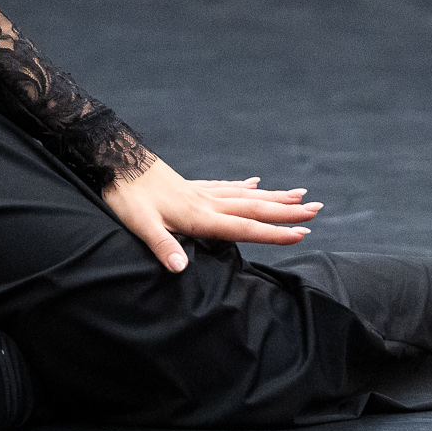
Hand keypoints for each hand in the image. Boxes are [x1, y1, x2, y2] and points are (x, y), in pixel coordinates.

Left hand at [101, 157, 319, 272]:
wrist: (113, 160)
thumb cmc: (125, 195)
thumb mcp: (139, 225)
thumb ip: (162, 246)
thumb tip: (180, 270)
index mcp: (198, 215)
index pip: (244, 227)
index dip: (274, 232)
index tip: (303, 232)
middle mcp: (205, 201)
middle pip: (253, 207)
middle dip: (287, 211)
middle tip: (318, 209)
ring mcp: (199, 192)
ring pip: (245, 195)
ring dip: (273, 196)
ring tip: (299, 194)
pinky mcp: (189, 185)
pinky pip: (224, 187)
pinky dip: (243, 186)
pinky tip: (254, 182)